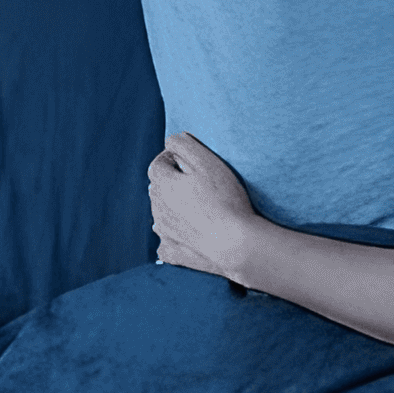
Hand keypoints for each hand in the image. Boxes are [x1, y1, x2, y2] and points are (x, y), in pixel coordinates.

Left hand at [147, 132, 263, 278]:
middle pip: (158, 189)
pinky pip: (165, 243)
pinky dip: (171, 237)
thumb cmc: (225, 200)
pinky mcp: (173, 252)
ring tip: (196, 206)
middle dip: (171, 182)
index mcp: (163, 184)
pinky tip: (185, 235)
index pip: (158, 164)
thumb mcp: (208, 162)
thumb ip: (186, 145)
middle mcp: (158, 208)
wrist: (235, 244)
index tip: (187, 160)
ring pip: (160, 214)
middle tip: (195, 182)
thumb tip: (172, 140)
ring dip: (172, 207)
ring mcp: (164, 232)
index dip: (171, 159)